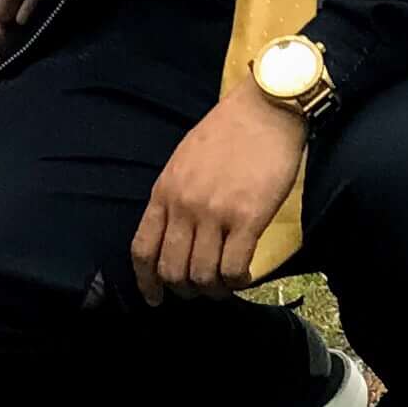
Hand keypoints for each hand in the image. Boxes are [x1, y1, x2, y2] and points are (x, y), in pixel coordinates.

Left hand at [131, 81, 306, 304]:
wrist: (265, 109)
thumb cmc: (227, 131)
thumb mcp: (184, 160)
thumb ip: (174, 196)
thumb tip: (173, 234)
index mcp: (165, 191)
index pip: (142, 249)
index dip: (147, 281)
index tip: (155, 297)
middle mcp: (184, 206)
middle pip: (172, 270)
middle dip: (185, 290)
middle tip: (201, 290)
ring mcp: (215, 213)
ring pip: (202, 276)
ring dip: (214, 290)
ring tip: (226, 285)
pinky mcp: (248, 218)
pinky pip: (234, 269)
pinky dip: (238, 282)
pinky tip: (245, 276)